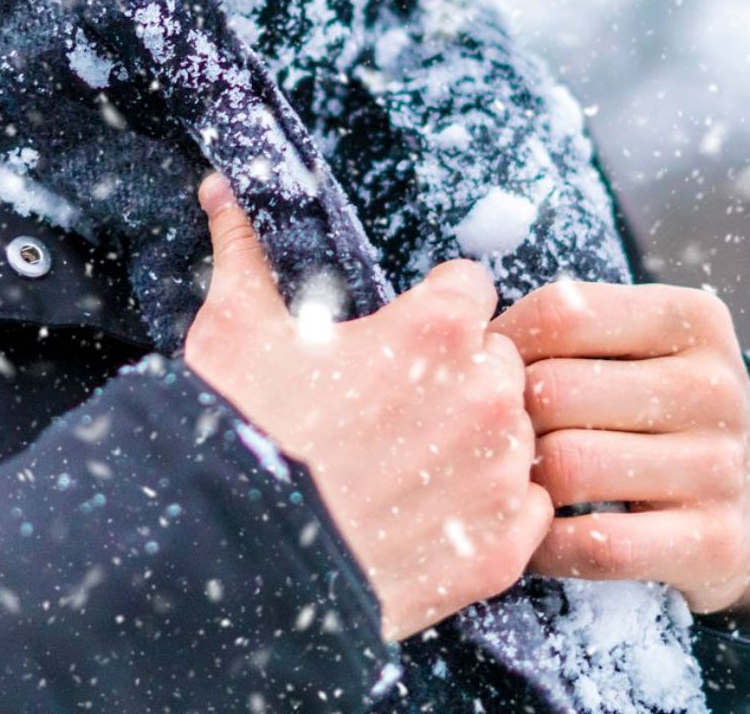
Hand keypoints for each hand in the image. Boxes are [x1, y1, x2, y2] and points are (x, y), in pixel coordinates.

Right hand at [181, 172, 553, 643]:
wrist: (231, 561)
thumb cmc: (237, 435)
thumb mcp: (233, 329)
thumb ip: (246, 249)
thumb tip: (223, 188)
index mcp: (436, 329)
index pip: (471, 289)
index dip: (435, 310)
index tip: (402, 338)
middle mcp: (486, 394)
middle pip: (499, 362)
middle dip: (460, 376)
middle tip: (399, 408)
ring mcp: (498, 474)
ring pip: (517, 435)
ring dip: (479, 443)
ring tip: (412, 468)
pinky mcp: (500, 549)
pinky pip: (526, 510)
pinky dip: (491, 512)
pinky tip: (435, 516)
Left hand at [488, 279, 749, 620]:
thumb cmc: (665, 412)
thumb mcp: (645, 346)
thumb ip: (571, 328)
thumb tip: (464, 330)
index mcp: (692, 319)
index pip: (562, 311)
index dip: (502, 342)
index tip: (483, 372)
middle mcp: (714, 387)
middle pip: (555, 391)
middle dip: (505, 419)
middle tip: (487, 439)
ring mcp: (720, 467)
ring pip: (568, 466)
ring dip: (520, 484)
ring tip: (508, 485)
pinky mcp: (715, 544)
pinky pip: (594, 544)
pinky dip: (544, 546)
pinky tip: (534, 536)